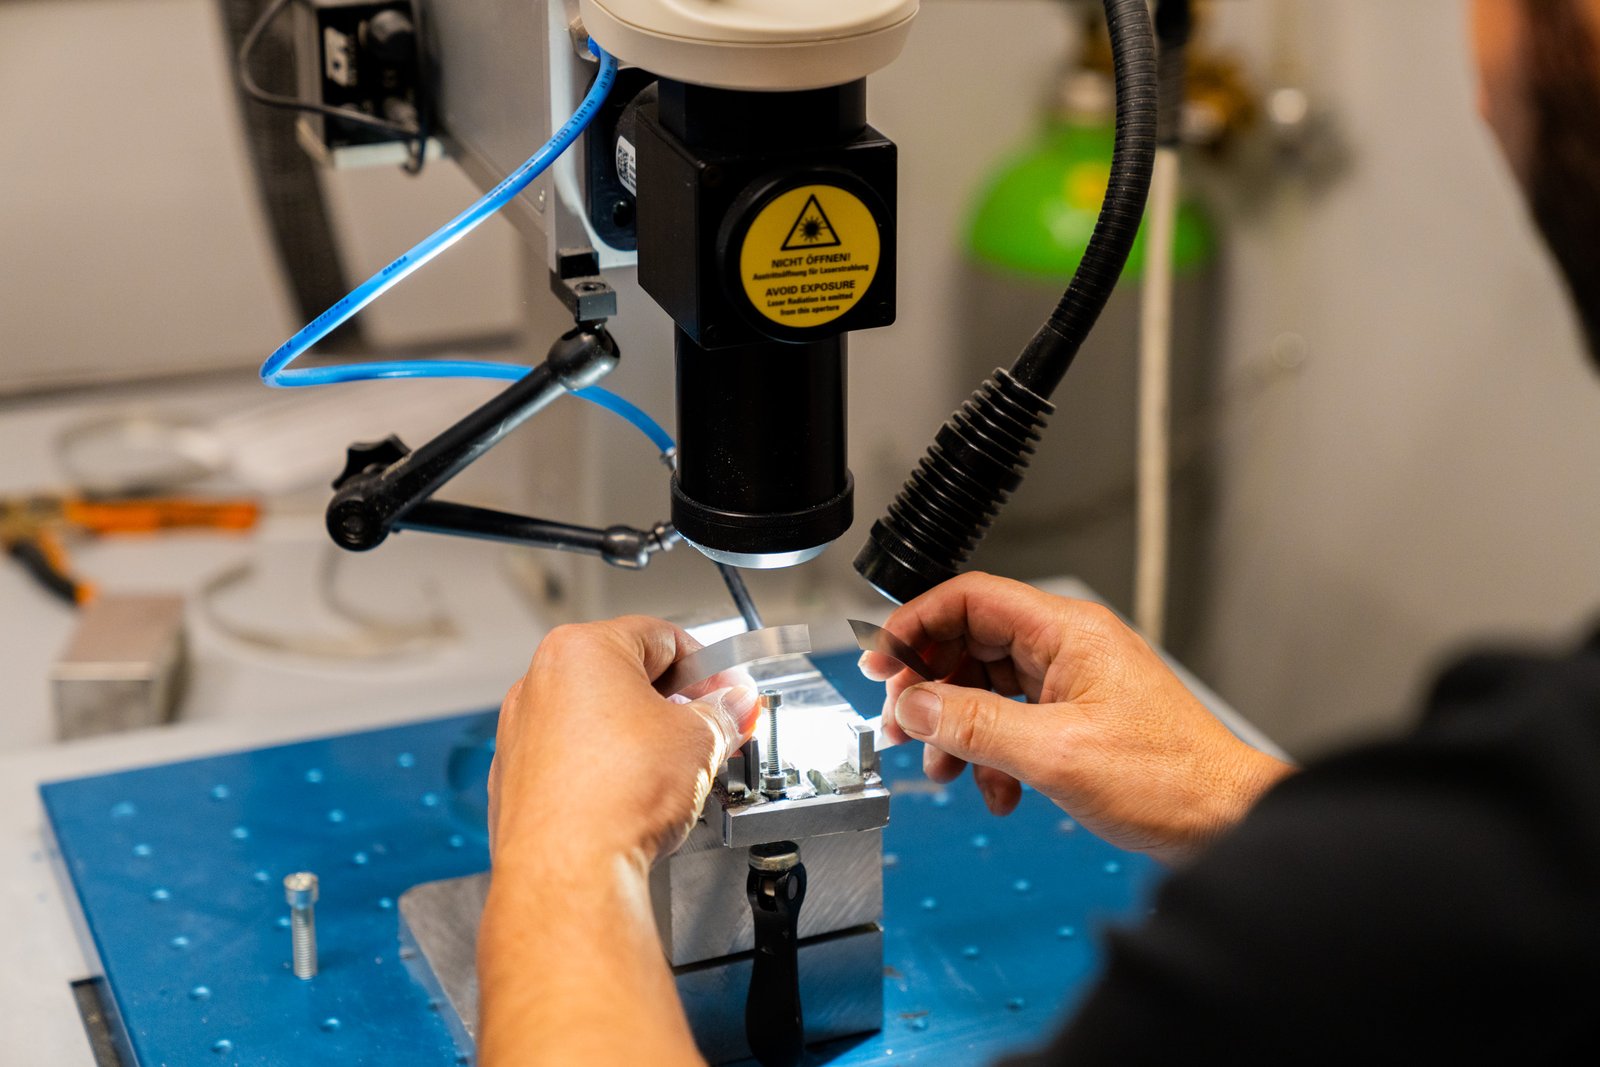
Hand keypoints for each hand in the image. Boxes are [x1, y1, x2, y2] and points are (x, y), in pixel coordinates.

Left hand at [480, 616, 751, 1066]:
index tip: (730, 695)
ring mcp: (521, 734)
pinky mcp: (515, 783)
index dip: (708, 668)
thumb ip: (722, 713)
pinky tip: (634, 799)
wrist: (569, 872)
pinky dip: (605, 772)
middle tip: (710, 733)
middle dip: (674, 705)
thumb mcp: (699, 740)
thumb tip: (732, 707)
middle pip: (625, 677)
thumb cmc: (616, 796)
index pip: (662, 637)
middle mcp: (539, 684)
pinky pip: (571, 762)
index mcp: (581, 650)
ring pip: (595, 721)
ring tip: (675, 772)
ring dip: (640, 740)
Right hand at [862, 574, 1293, 863]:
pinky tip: (997, 791)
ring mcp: (1074, 682)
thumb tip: (914, 705)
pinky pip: (1012, 721)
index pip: (970, 599)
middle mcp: (1068, 647)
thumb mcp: (1054, 753)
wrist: (1226, 822)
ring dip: (957, 729)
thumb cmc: (1171, 779)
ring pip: (987, 687)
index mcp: (1067, 632)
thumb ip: (975, 725)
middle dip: (930, 687)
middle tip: (901, 725)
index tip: (882, 662)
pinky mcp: (1078, 718)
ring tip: (943, 769)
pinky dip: (992, 754)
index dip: (916, 624)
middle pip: (971, 643)